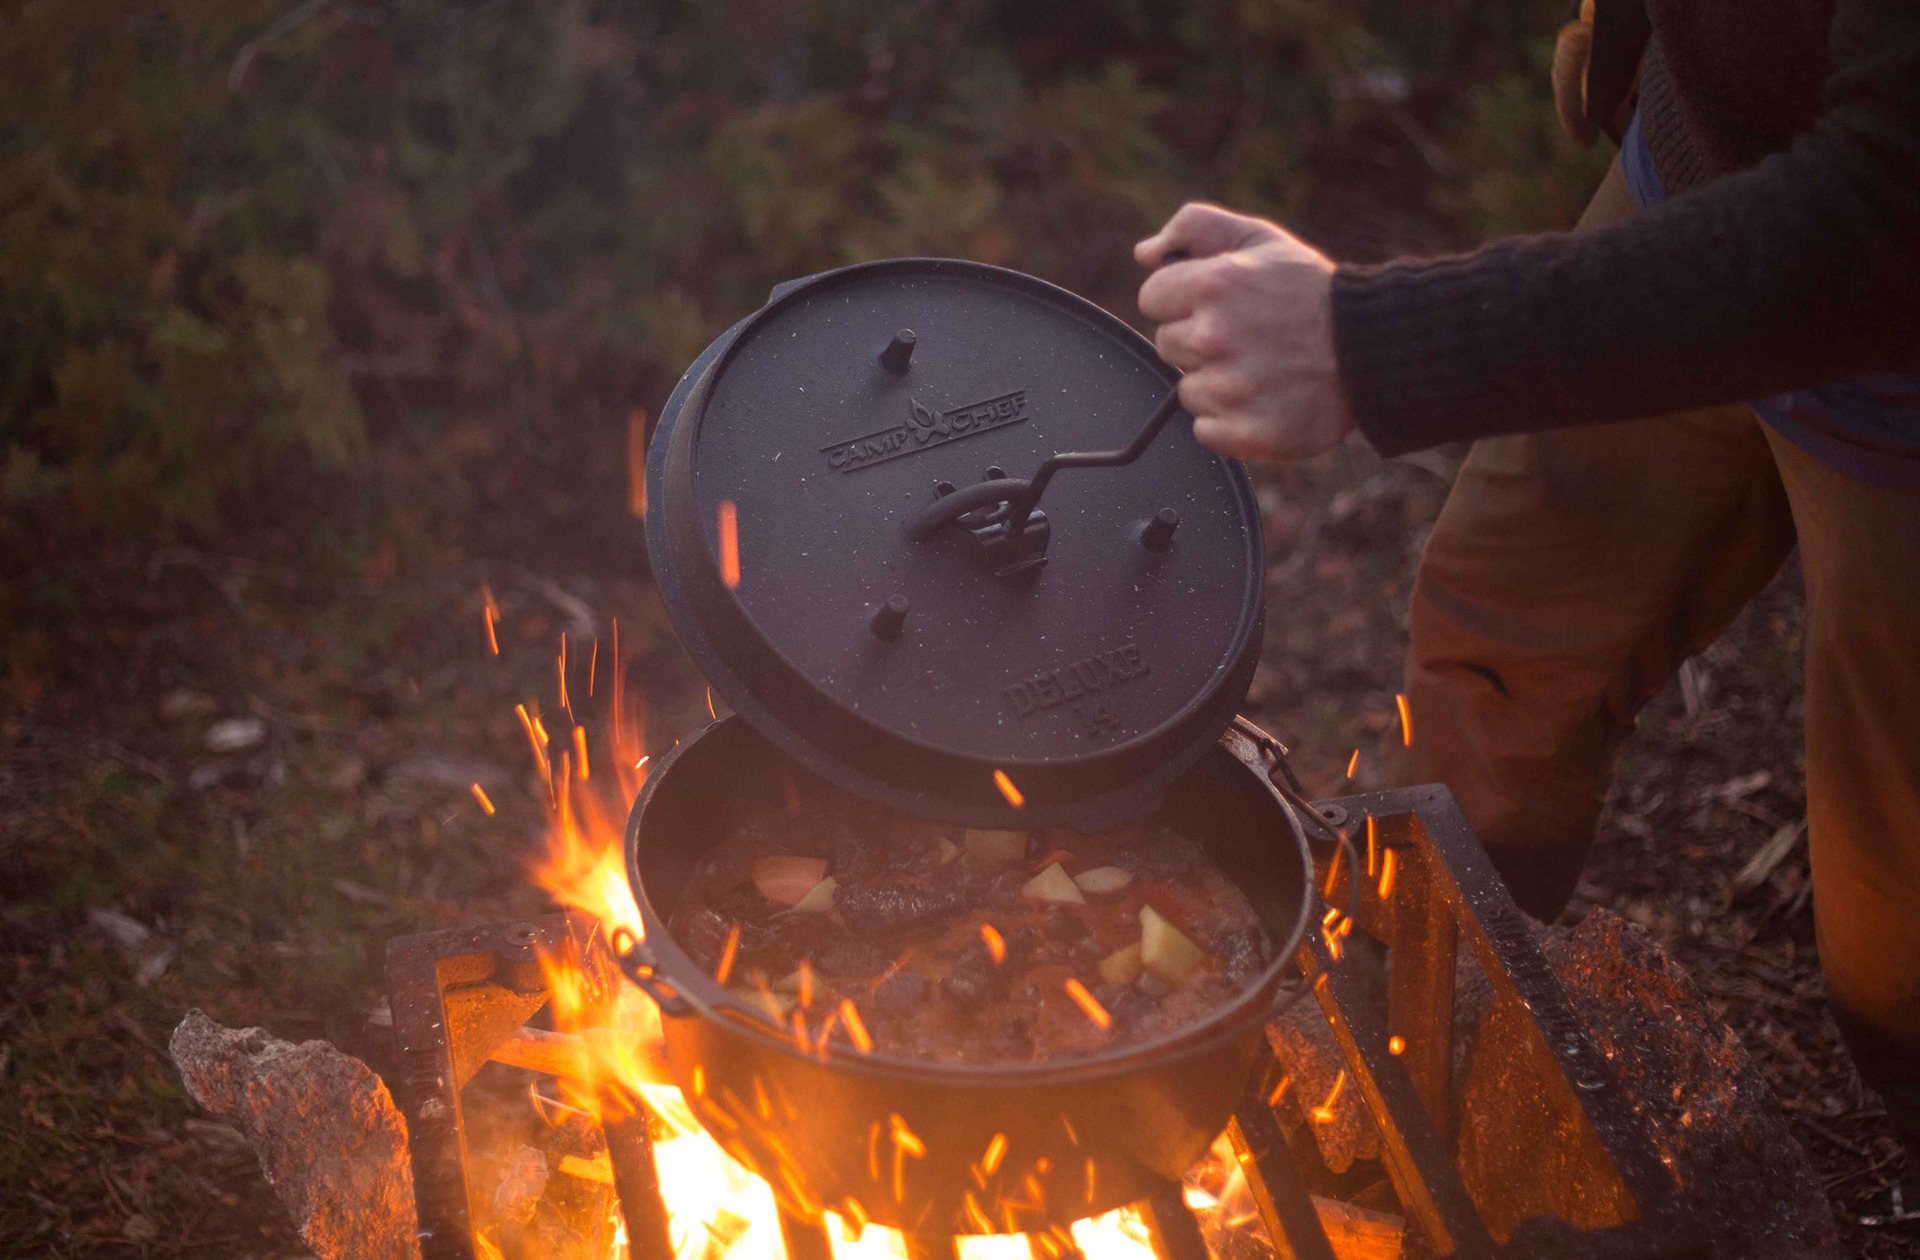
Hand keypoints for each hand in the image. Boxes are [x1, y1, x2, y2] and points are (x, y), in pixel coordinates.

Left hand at [1135, 202, 1356, 462]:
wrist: (1374, 348)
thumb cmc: (1311, 292)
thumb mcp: (1261, 239)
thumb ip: (1196, 228)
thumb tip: (1144, 252)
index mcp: (1213, 284)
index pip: (1153, 297)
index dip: (1181, 300)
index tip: (1217, 305)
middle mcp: (1215, 337)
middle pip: (1167, 345)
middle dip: (1198, 341)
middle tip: (1247, 337)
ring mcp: (1230, 388)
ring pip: (1187, 390)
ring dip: (1216, 383)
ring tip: (1261, 368)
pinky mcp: (1246, 432)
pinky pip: (1205, 431)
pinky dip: (1230, 422)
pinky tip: (1264, 400)